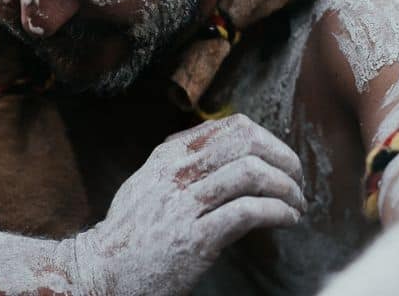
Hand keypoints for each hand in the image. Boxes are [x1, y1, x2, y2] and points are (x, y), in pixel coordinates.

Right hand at [72, 114, 305, 295]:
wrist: (101, 271)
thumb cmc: (129, 233)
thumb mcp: (147, 183)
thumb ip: (180, 164)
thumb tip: (223, 151)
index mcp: (168, 155)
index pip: (232, 127)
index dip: (268, 140)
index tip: (281, 160)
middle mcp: (177, 172)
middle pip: (248, 143)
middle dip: (285, 159)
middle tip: (297, 181)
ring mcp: (185, 204)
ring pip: (252, 173)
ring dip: (287, 188)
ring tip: (296, 205)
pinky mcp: (195, 238)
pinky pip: (249, 211)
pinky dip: (278, 213)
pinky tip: (286, 221)